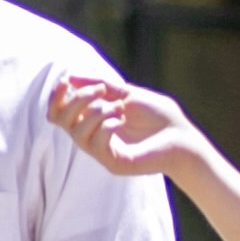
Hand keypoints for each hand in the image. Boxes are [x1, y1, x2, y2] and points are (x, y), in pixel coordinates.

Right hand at [47, 73, 205, 178]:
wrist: (182, 136)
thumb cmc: (158, 116)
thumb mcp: (127, 94)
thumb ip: (101, 85)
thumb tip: (72, 77)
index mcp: (93, 121)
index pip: (60, 113)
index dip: (56, 98)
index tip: (65, 81)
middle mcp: (93, 137)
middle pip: (61, 122)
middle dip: (77, 101)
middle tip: (101, 91)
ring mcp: (101, 152)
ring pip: (77, 133)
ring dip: (95, 113)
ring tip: (119, 107)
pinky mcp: (113, 163)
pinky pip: (96, 145)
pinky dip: (105, 127)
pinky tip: (121, 120)